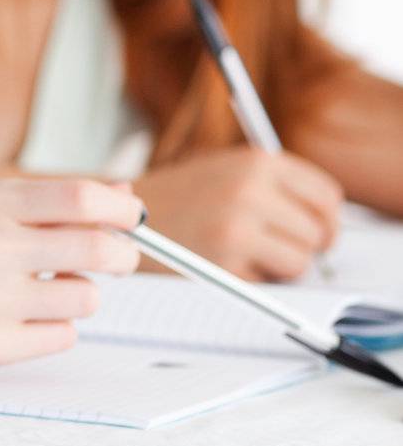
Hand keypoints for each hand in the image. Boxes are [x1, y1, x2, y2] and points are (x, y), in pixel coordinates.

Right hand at [0, 179, 142, 372]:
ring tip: (44, 291)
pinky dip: (54, 328)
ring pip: (85, 298)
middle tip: (120, 259)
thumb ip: (53, 201)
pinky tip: (21, 319)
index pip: (80, 199)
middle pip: (97, 250)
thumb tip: (124, 193)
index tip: (135, 218)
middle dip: (123, 256)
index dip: (121, 209)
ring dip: (78, 295)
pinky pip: (63, 336)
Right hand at [136, 148, 342, 280]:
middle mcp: (250, 190)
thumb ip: (276, 184)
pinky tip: (222, 262)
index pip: (326, 196)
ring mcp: (237, 228)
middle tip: (280, 248)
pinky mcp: (223, 264)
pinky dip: (251, 281)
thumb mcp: (228, 168)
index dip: (327, 219)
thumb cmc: (177, 197)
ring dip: (280, 268)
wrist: (116, 214)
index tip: (318, 231)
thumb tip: (329, 220)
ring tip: (247, 255)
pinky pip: (266, 284)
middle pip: (318, 233)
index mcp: (256, 161)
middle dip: (305, 247)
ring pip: (298, 263)